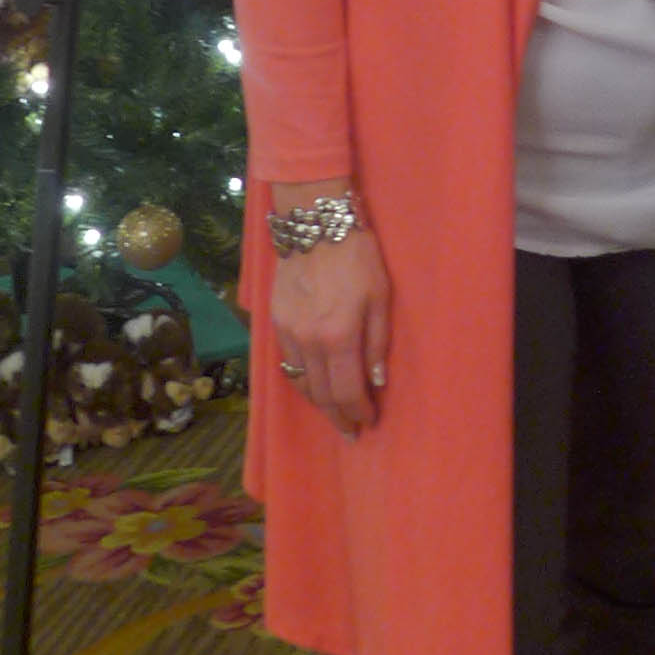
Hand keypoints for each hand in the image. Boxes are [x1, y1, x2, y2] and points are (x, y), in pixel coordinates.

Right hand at [270, 227, 393, 434]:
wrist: (315, 225)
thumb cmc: (357, 257)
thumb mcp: (381, 296)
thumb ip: (378, 342)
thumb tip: (376, 381)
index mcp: (338, 336)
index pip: (346, 390)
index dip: (358, 411)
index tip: (368, 421)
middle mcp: (308, 341)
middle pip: (321, 394)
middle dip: (338, 416)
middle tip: (351, 430)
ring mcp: (287, 333)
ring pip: (301, 383)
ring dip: (318, 403)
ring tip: (334, 412)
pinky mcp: (274, 323)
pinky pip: (287, 364)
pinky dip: (302, 381)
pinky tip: (313, 384)